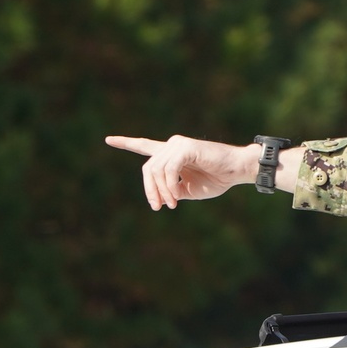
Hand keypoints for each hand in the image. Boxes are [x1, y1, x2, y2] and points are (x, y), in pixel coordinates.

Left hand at [105, 134, 255, 209]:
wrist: (238, 170)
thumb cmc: (218, 179)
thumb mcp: (189, 190)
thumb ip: (171, 190)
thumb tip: (158, 197)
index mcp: (172, 154)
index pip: (145, 146)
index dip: (127, 143)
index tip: (109, 139)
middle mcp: (172, 145)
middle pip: (147, 168)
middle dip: (149, 190)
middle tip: (159, 207)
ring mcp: (178, 144)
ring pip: (155, 170)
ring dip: (161, 191)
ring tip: (172, 204)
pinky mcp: (186, 147)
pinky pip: (168, 169)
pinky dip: (169, 185)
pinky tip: (176, 196)